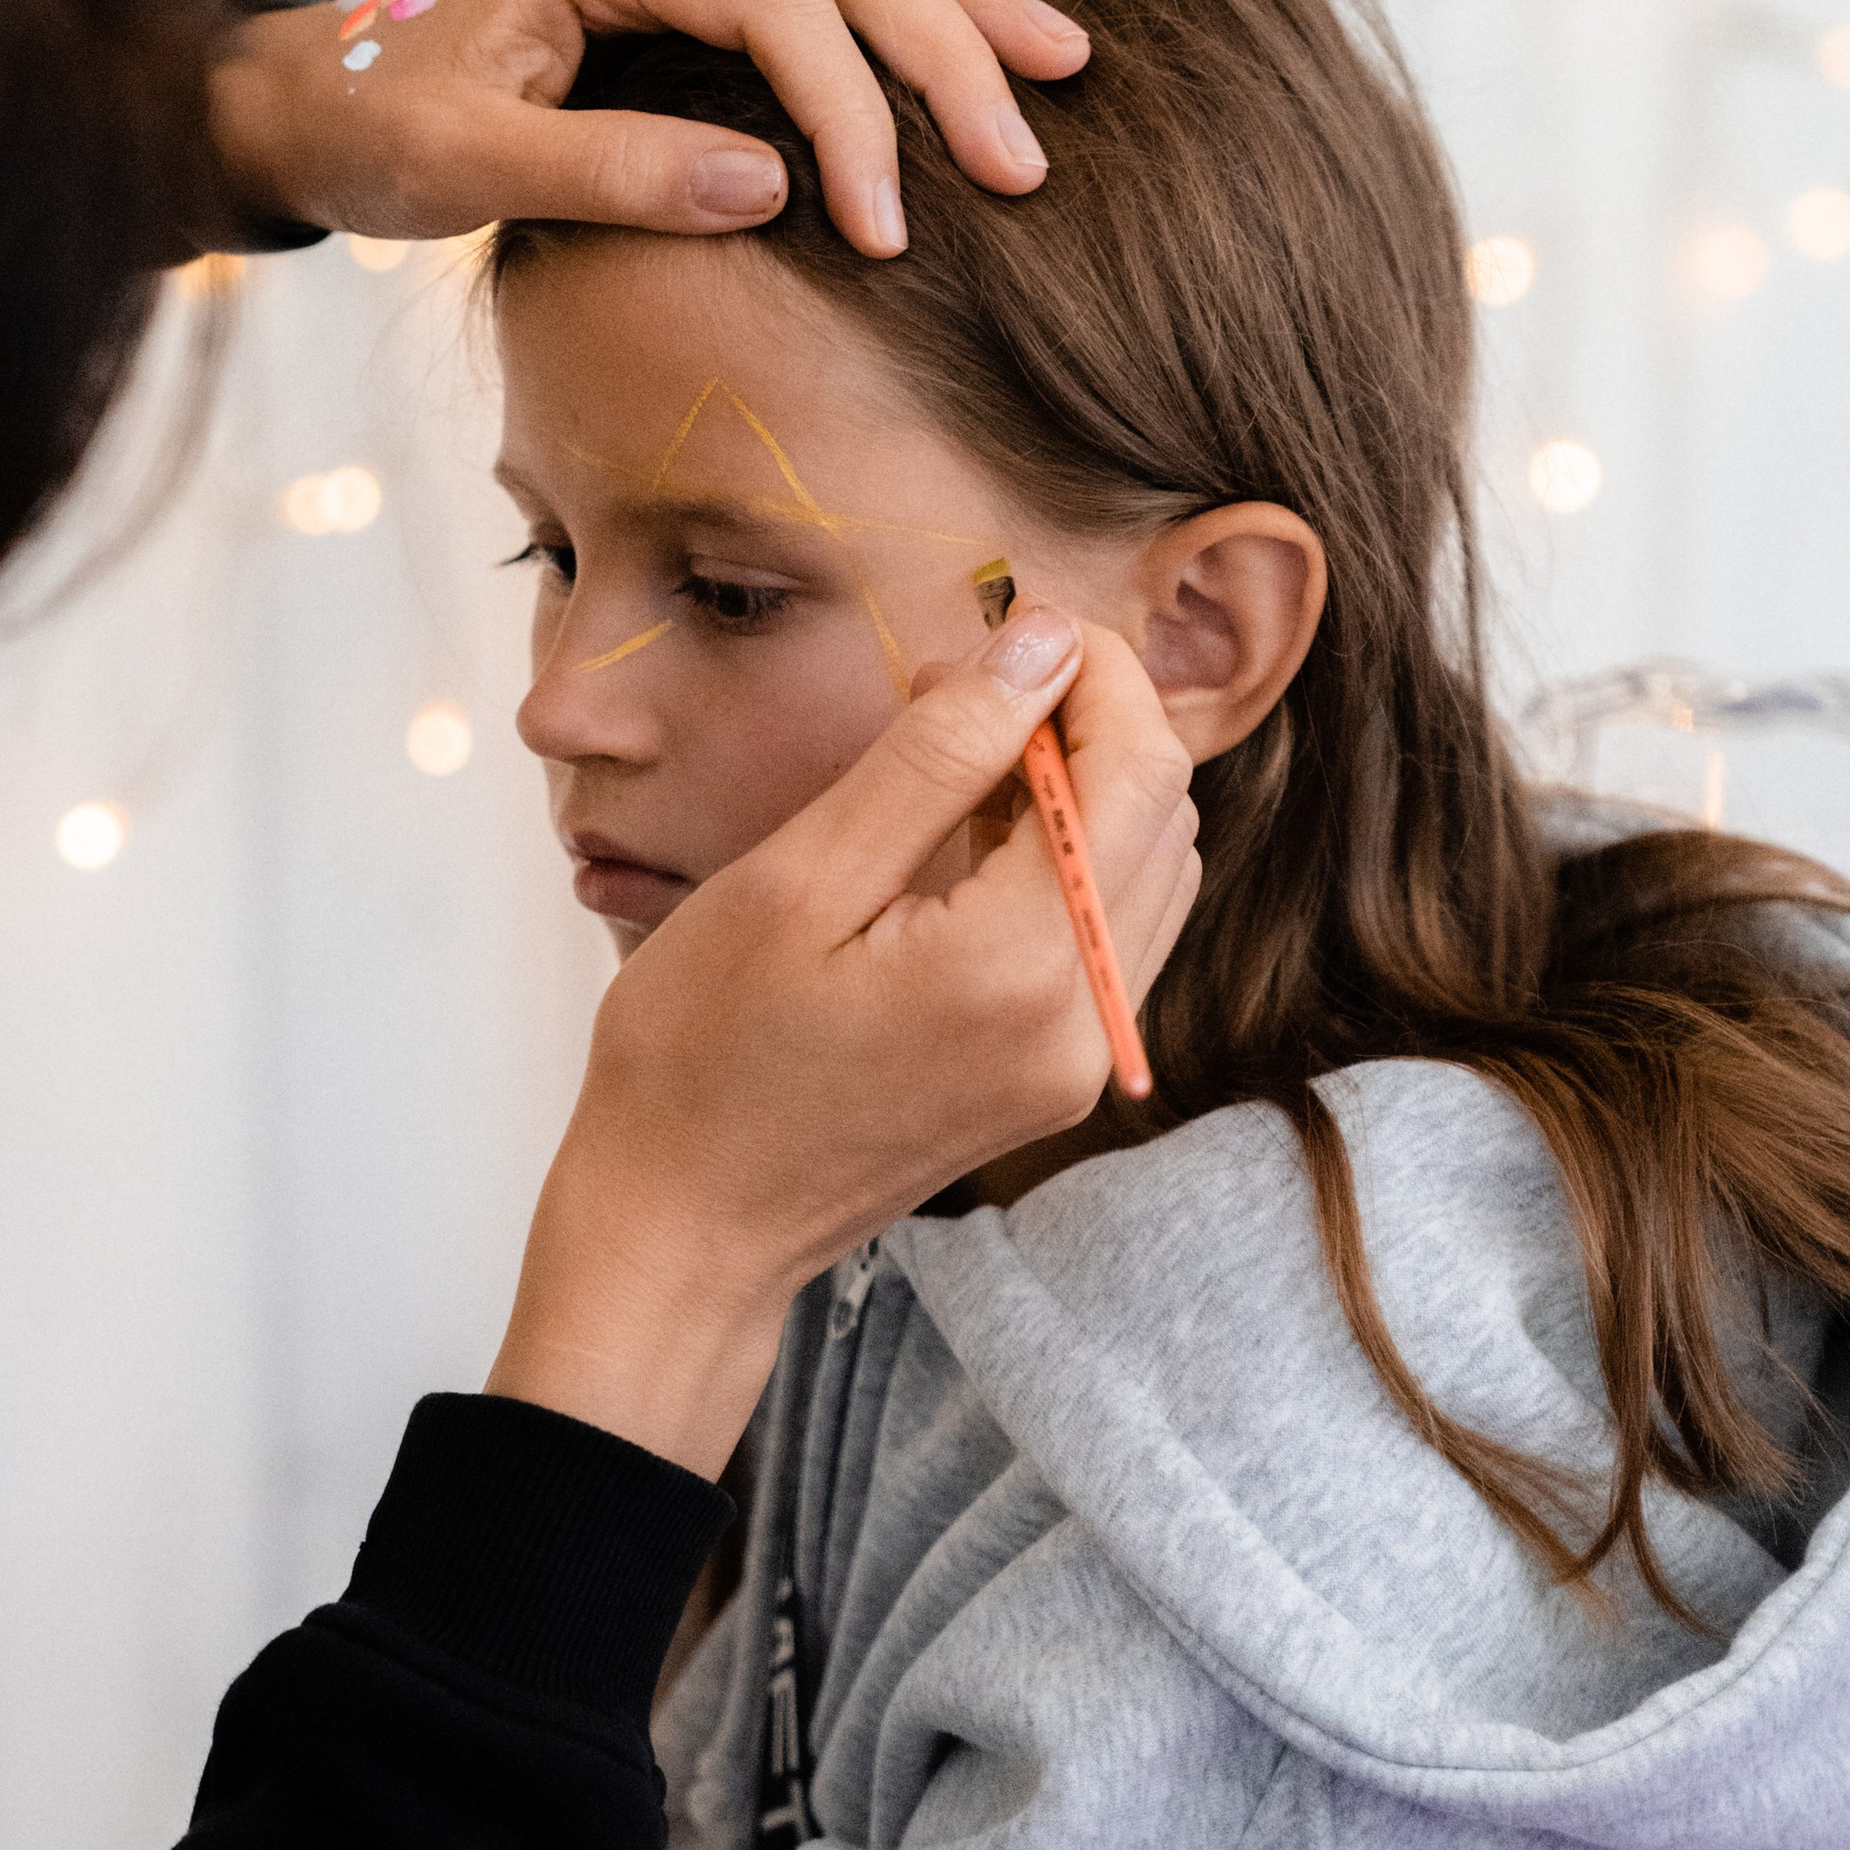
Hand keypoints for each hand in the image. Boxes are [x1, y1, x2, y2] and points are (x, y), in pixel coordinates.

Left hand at [204, 0, 1089, 260]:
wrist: (322, 87)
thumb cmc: (383, 131)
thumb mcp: (469, 170)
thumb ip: (611, 172)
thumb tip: (770, 187)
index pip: (779, 6)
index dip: (853, 114)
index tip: (890, 230)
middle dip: (948, 57)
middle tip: (1023, 167)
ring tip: (1068, 59)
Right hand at [490, 615, 1198, 1474]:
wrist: (684, 1225)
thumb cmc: (702, 1056)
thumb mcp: (798, 880)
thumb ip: (934, 757)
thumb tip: (1040, 649)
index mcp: (1019, 970)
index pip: (1140, 772)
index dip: (1096, 671)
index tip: (1015, 624)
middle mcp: (1079, 1024)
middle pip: (1165, 818)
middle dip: (1090, 722)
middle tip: (965, 684)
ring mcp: (1075, 1062)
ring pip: (1152, 873)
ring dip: (1084, 789)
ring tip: (958, 759)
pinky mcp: (1053, 1078)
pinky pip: (1110, 935)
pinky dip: (1066, 861)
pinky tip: (969, 840)